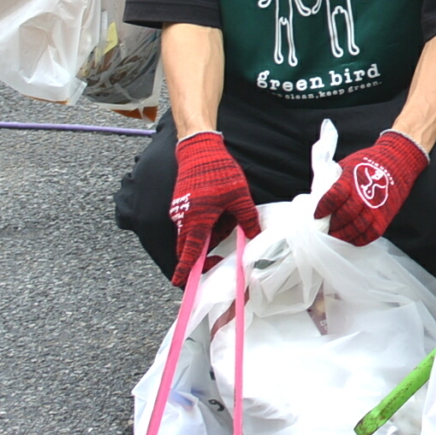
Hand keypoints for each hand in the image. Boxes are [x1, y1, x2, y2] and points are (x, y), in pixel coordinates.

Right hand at [169, 131, 260, 280]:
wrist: (199, 150)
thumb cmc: (218, 171)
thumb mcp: (239, 196)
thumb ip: (247, 219)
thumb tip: (254, 236)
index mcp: (196, 220)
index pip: (189, 252)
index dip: (186, 270)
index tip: (181, 284)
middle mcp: (184, 219)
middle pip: (192, 246)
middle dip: (207, 249)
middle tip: (224, 239)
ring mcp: (181, 213)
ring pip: (196, 233)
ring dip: (211, 230)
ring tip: (227, 210)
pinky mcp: (182, 206)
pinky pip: (194, 222)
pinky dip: (208, 220)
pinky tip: (220, 205)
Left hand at [313, 129, 428, 246]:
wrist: (399, 160)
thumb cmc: (369, 161)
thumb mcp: (348, 165)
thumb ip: (333, 181)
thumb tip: (317, 197)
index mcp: (351, 179)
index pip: (333, 198)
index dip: (323, 208)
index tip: (317, 214)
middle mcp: (364, 195)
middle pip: (343, 216)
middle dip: (331, 225)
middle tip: (324, 229)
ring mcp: (376, 207)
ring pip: (355, 228)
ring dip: (343, 235)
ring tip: (335, 236)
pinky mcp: (384, 217)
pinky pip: (369, 235)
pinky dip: (358, 240)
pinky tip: (351, 237)